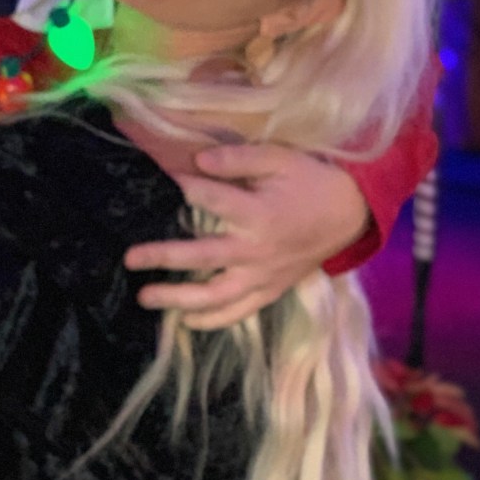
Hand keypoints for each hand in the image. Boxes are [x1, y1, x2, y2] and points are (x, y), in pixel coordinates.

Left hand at [124, 142, 369, 328]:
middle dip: (162, 257)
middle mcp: (256, 250)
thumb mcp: (279, 158)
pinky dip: (212, 320)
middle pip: (201, 257)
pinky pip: (238, 312)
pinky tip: (185, 322)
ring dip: (178, 299)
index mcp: (258, 213)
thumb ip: (238, 158)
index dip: (182, 186)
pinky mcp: (270, 290)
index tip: (160, 178)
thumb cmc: (310, 181)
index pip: (208, 199)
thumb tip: (198, 160)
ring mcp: (262, 276)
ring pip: (215, 295)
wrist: (350, 215)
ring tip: (146, 298)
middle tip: (129, 258)